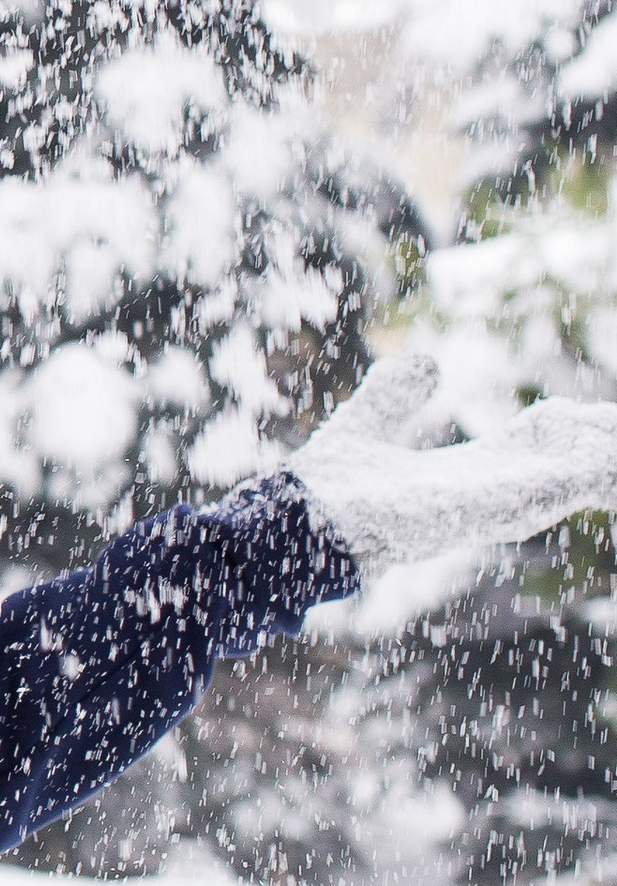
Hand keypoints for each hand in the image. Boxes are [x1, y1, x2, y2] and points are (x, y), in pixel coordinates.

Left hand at [287, 351, 616, 584]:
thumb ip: (395, 395)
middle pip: (568, 461)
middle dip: (601, 442)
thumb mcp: (369, 423)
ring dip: (605, 455)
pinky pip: (559, 486)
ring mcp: (493, 504)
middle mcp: (489, 494)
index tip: (595, 415)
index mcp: (468, 475)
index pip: (537, 449)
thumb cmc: (326, 490)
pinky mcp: (488, 508)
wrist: (300, 523)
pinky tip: (612, 454)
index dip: (569, 430)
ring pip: (577, 476)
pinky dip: (594, 469)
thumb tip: (425, 362)